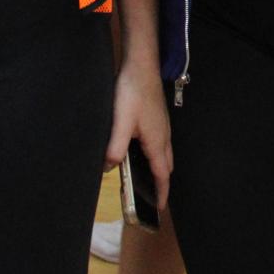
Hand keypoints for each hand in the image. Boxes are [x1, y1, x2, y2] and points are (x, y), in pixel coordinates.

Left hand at [105, 61, 172, 209]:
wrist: (141, 66)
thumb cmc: (132, 92)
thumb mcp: (119, 122)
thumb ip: (115, 147)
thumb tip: (108, 169)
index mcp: (156, 141)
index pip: (162, 174)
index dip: (161, 192)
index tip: (159, 208)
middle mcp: (163, 135)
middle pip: (166, 166)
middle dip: (161, 182)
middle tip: (152, 197)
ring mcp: (163, 126)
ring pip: (164, 154)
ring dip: (159, 168)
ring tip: (147, 178)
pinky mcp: (158, 118)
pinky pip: (161, 143)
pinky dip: (155, 155)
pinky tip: (141, 151)